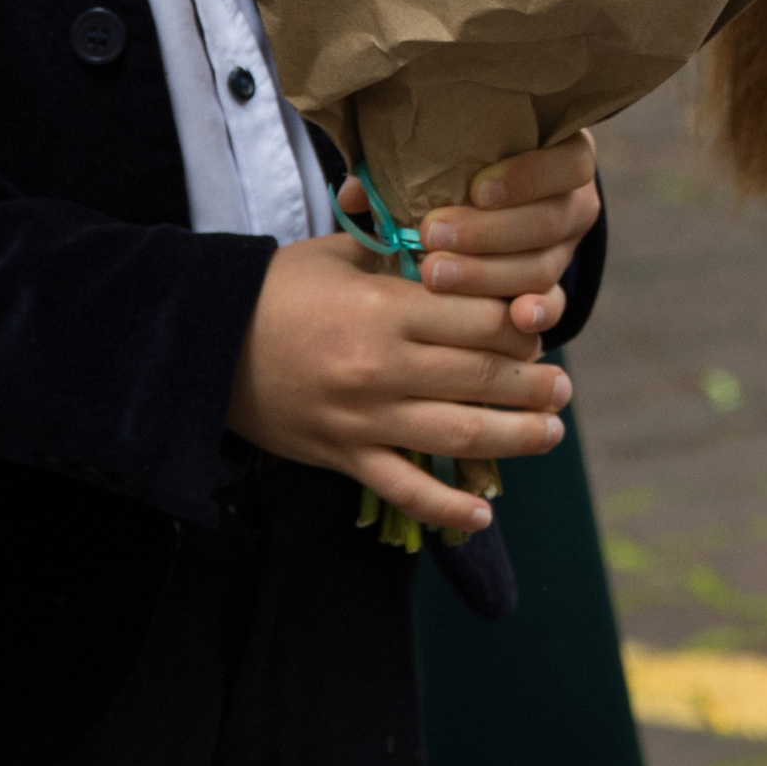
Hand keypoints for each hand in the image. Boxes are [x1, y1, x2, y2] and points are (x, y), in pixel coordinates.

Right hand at [229, 233, 571, 538]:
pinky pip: (402, 489)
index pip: (478, 318)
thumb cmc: (278, 289)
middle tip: (564, 388)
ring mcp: (363, 419)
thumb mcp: (344, 255)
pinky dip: (444, 508)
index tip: (545, 325)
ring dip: (514, 439)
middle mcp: (382, 366)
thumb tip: (465, 250)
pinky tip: (482, 515)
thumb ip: (404, 254)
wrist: (202, 343)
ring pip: (455, 436)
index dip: (523, 324)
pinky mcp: (342, 456)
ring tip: (550, 433)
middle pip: (479, 377)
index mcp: (386, 308)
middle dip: (533, 384)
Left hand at [402, 129, 599, 339]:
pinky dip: (535, 313)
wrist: (475, 214)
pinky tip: (513, 319)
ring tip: (435, 274)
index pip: (569, 162)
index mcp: (560, 156)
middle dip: (491, 232)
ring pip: (544, 266)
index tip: (478, 189)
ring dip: (490, 274)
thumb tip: (355, 193)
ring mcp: (565, 251)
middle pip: (551, 220)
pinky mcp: (552, 291)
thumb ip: (407, 169)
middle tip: (433, 237)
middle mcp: (572, 203)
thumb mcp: (441, 163)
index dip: (529, 176)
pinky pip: (552, 306)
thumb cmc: (456, 177)